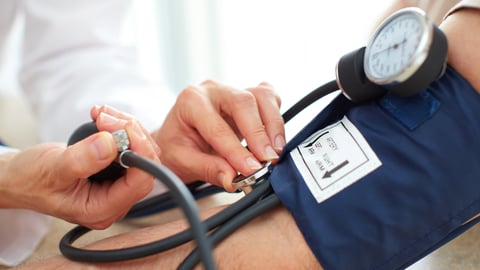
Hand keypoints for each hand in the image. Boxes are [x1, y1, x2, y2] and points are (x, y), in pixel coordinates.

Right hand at [0, 106, 159, 228]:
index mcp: (102, 209)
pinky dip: (120, 128)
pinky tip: (102, 118)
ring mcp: (117, 185)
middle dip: (131, 134)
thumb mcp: (51, 170)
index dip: (140, 152)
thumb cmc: (30, 180)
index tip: (126, 128)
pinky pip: (131, 146)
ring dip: (126, 127)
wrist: (20, 177)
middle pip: (146, 164)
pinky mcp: (115, 169)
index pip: (140, 182)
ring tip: (101, 114)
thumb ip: (80, 161)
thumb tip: (110, 144)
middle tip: (106, 117)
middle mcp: (115, 200)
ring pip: (141, 152)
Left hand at [152, 80, 285, 190]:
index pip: (217, 126)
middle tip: (268, 160)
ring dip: (273, 124)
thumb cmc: (177, 147)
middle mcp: (213, 90)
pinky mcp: (249, 96)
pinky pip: (269, 98)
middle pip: (244, 102)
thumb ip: (208, 169)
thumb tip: (233, 178)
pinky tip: (275, 140)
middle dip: (259, 133)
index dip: (236, 149)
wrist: (178, 138)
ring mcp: (233, 90)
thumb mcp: (182, 162)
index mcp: (190, 101)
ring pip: (262, 96)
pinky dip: (276, 118)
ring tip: (276, 152)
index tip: (251, 169)